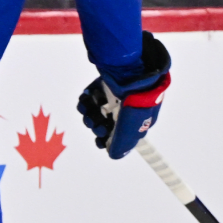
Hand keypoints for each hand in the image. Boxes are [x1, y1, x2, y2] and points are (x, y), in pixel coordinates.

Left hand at [77, 32, 170, 158]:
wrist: (129, 67)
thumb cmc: (136, 98)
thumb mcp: (132, 127)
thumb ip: (123, 143)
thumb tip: (112, 155)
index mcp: (137, 118)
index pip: (121, 135)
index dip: (109, 141)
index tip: (100, 142)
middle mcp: (126, 107)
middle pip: (106, 124)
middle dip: (99, 127)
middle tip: (97, 124)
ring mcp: (114, 95)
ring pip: (95, 111)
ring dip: (89, 115)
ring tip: (88, 111)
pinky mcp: (103, 84)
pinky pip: (89, 98)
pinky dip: (85, 101)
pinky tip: (85, 100)